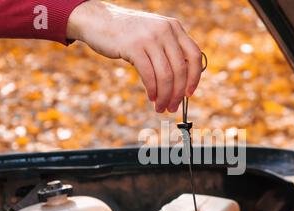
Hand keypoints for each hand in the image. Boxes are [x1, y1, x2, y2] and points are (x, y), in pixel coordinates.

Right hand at [67, 0, 202, 112]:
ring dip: (164, 96)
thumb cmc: (128, 34)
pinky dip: (152, 90)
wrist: (99, 20)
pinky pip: (149, 75)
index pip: (194, 55)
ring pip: (166, 75)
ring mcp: (149, 37)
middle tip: (172, 107)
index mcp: (174, 27)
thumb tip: (182, 84)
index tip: (189, 94)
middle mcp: (165, 30)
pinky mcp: (133, 46)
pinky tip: (151, 98)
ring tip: (160, 107)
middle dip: (177, 93)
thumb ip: (169, 51)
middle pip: (180, 69)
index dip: (194, 77)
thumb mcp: (154, 35)